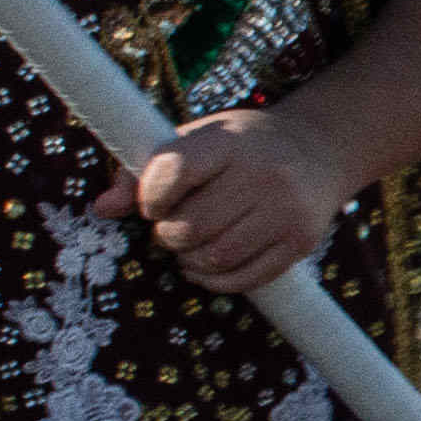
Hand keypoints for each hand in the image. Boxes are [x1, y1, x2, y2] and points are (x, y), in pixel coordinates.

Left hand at [108, 107, 339, 295]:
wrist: (319, 150)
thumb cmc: (241, 147)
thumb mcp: (196, 141)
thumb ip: (144, 171)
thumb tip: (101, 209)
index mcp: (230, 140)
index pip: (172, 173)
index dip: (149, 197)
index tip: (154, 202)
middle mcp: (264, 173)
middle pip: (190, 226)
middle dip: (168, 234)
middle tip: (172, 227)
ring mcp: (286, 210)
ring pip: (214, 258)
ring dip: (189, 260)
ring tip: (190, 245)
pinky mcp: (301, 242)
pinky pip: (244, 279)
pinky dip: (215, 280)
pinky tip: (207, 266)